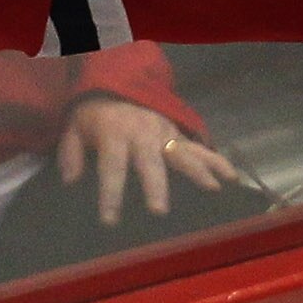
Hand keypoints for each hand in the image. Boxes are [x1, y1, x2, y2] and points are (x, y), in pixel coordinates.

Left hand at [56, 96, 239, 224]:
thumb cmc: (93, 116)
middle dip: (155, 186)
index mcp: (113, 135)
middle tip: (160, 210)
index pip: (111, 168)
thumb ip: (71, 156)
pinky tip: (230, 177)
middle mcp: (142, 134)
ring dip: (198, 172)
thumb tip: (71, 182)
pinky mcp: (178, 133)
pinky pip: (199, 147)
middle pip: (150, 163)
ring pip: (182, 153)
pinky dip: (216, 160)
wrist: (116, 83)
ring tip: (213, 190)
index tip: (110, 220)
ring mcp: (164, 132)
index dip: (111, 194)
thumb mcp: (73, 130)